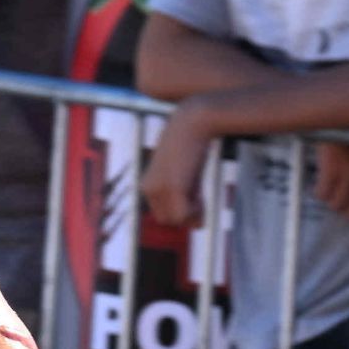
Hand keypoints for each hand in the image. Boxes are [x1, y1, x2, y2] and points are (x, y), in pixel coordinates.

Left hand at [138, 108, 215, 229]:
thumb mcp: (185, 174)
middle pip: (168, 221)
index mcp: (147, 185)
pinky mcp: (172, 187)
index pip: (163, 215)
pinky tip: (202, 194)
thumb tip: (197, 226)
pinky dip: (196, 211)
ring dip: (192, 214)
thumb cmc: (192, 145)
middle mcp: (148, 189)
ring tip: (201, 194)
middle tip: (201, 198)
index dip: (181, 212)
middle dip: (186, 216)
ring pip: (176, 221)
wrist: (192, 122)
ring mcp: (159, 189)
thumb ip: (185, 196)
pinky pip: (184, 215)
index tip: (197, 198)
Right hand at [312, 141, 348, 220]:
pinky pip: (322, 194)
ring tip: (328, 190)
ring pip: (335, 205)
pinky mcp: (331, 169)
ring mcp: (348, 174)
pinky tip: (319, 185)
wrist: (341, 117)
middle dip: (343, 208)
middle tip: (337, 200)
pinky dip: (319, 192)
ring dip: (330, 200)